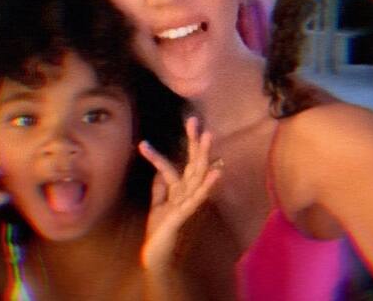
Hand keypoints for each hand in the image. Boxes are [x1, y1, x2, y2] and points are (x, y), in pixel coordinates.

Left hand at [138, 117, 222, 271]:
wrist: (156, 254)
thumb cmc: (160, 230)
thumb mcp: (158, 205)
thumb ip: (160, 188)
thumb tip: (158, 171)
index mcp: (181, 188)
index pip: (183, 161)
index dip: (185, 143)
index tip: (189, 121)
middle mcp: (187, 191)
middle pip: (194, 162)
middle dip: (194, 141)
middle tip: (194, 118)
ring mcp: (189, 201)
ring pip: (197, 175)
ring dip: (204, 155)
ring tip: (208, 136)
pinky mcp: (185, 213)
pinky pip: (197, 197)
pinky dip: (207, 185)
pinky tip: (216, 173)